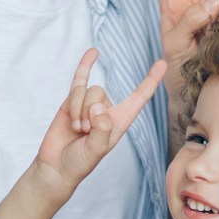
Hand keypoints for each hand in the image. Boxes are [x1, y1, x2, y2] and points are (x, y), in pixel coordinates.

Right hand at [34, 48, 166, 190]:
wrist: (56, 166)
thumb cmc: (80, 162)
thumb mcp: (95, 150)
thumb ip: (101, 128)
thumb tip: (97, 106)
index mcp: (119, 121)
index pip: (139, 98)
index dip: (150, 81)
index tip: (161, 63)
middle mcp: (106, 110)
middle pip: (99, 93)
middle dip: (87, 112)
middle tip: (83, 133)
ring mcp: (88, 105)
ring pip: (84, 91)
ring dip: (76, 110)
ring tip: (75, 129)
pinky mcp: (71, 102)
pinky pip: (79, 80)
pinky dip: (85, 65)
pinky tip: (93, 52)